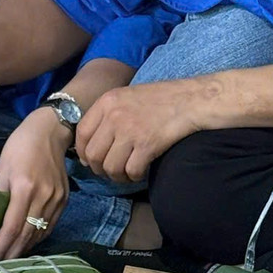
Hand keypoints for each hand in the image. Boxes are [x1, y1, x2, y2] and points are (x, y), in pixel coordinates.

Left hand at [0, 110, 70, 260]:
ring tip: (10, 260)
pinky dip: (37, 238)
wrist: (51, 131)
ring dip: (24, 249)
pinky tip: (27, 244)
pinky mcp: (64, 199)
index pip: (12, 226)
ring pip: (40, 233)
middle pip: (27, 235)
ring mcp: (57, 199)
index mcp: (25, 188)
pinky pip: (49, 225)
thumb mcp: (3, 166)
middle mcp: (44, 196)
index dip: (1, 247)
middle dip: (11, 254)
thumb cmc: (21, 146)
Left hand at [75, 84, 197, 182]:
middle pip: (93, 155)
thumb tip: (90, 143)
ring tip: (127, 172)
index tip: (90, 161)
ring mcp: (130, 131)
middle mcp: (114, 116)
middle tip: (111, 170)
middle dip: (100, 169)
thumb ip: (107, 114)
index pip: (81, 133)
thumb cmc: (160, 98)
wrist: (190, 100)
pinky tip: (141, 171)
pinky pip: (131, 172)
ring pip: (110, 167)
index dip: (83, 152)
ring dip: (118, 176)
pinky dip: (135, 176)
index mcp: (107, 101)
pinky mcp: (147, 145)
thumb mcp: (127, 96)